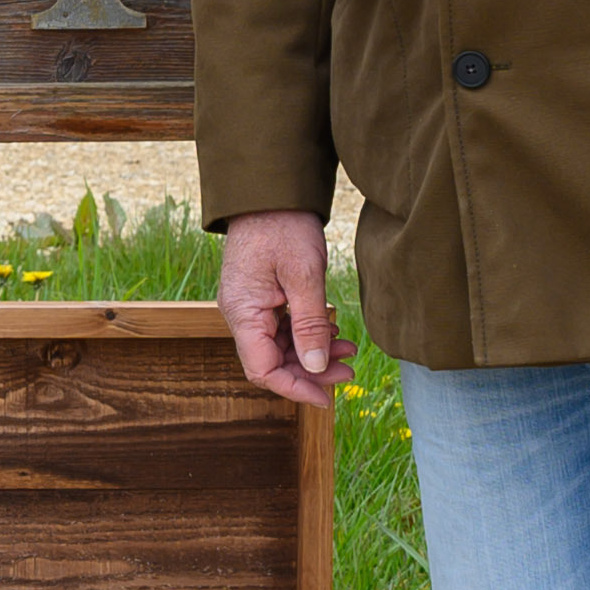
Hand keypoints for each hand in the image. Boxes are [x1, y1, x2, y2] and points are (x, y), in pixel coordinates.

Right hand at [219, 207, 345, 405]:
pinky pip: (281, 329)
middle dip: (310, 372)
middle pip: (271, 363)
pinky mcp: (261, 298)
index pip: (263, 370)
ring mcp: (249, 306)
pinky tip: (332, 331)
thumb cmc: (284, 227)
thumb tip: (316, 368)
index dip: (295, 388)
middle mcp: (240, 314)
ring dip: (312, 354)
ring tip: (348, 350)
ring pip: (279, 348)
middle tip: (349, 372)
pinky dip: (307, 335)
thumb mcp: (304, 276)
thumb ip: (310, 325)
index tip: (327, 398)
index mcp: (243, 312)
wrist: (271, 192)